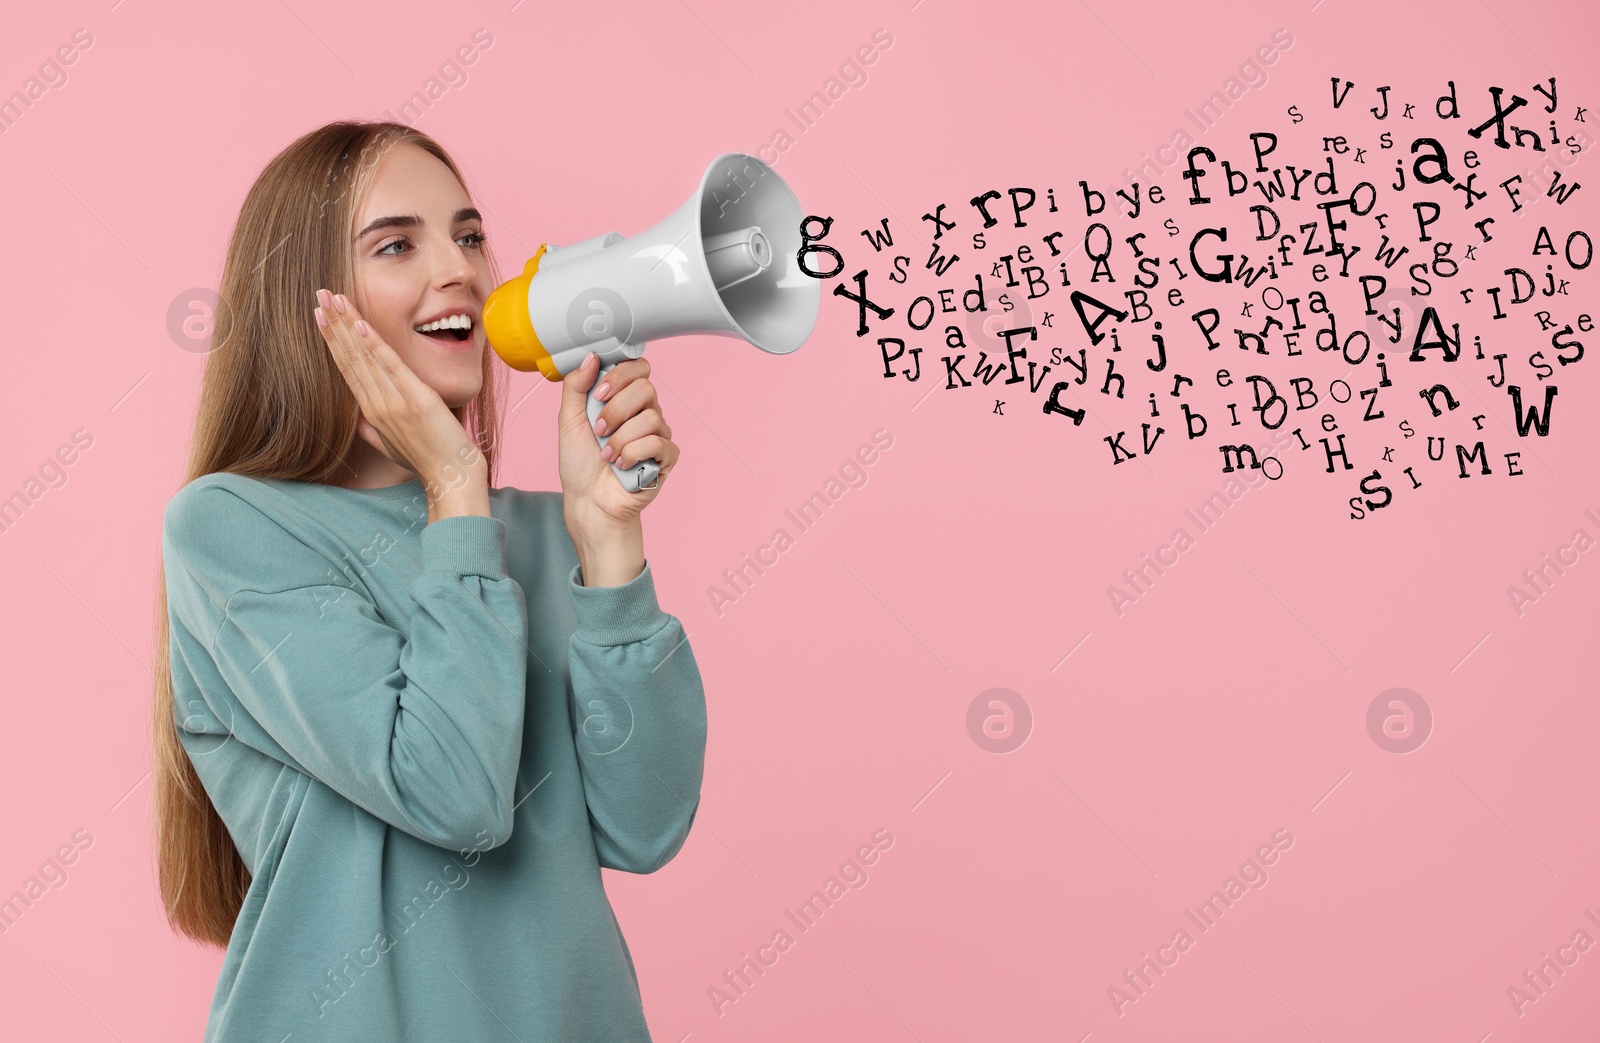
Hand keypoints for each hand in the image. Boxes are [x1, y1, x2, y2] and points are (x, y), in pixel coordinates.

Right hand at [313, 288, 486, 499]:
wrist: (450, 479)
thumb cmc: (427, 462)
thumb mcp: (392, 446)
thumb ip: (372, 431)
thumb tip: (359, 422)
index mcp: (371, 412)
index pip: (347, 369)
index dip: (333, 341)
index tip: (321, 317)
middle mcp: (376, 404)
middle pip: (349, 357)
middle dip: (333, 324)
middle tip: (318, 295)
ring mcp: (393, 402)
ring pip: (363, 356)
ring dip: (347, 325)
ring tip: (333, 299)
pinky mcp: (415, 399)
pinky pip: (391, 366)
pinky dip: (374, 344)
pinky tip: (360, 323)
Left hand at [557, 353, 678, 529]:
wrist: (588, 501)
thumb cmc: (579, 463)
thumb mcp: (568, 420)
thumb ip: (576, 386)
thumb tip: (591, 357)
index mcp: (624, 399)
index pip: (638, 368)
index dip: (621, 375)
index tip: (598, 394)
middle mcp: (644, 412)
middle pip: (646, 389)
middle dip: (616, 410)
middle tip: (599, 430)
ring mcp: (658, 434)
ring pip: (652, 417)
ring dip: (621, 439)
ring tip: (607, 455)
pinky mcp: (666, 457)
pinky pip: (658, 443)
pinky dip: (633, 454)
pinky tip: (622, 466)